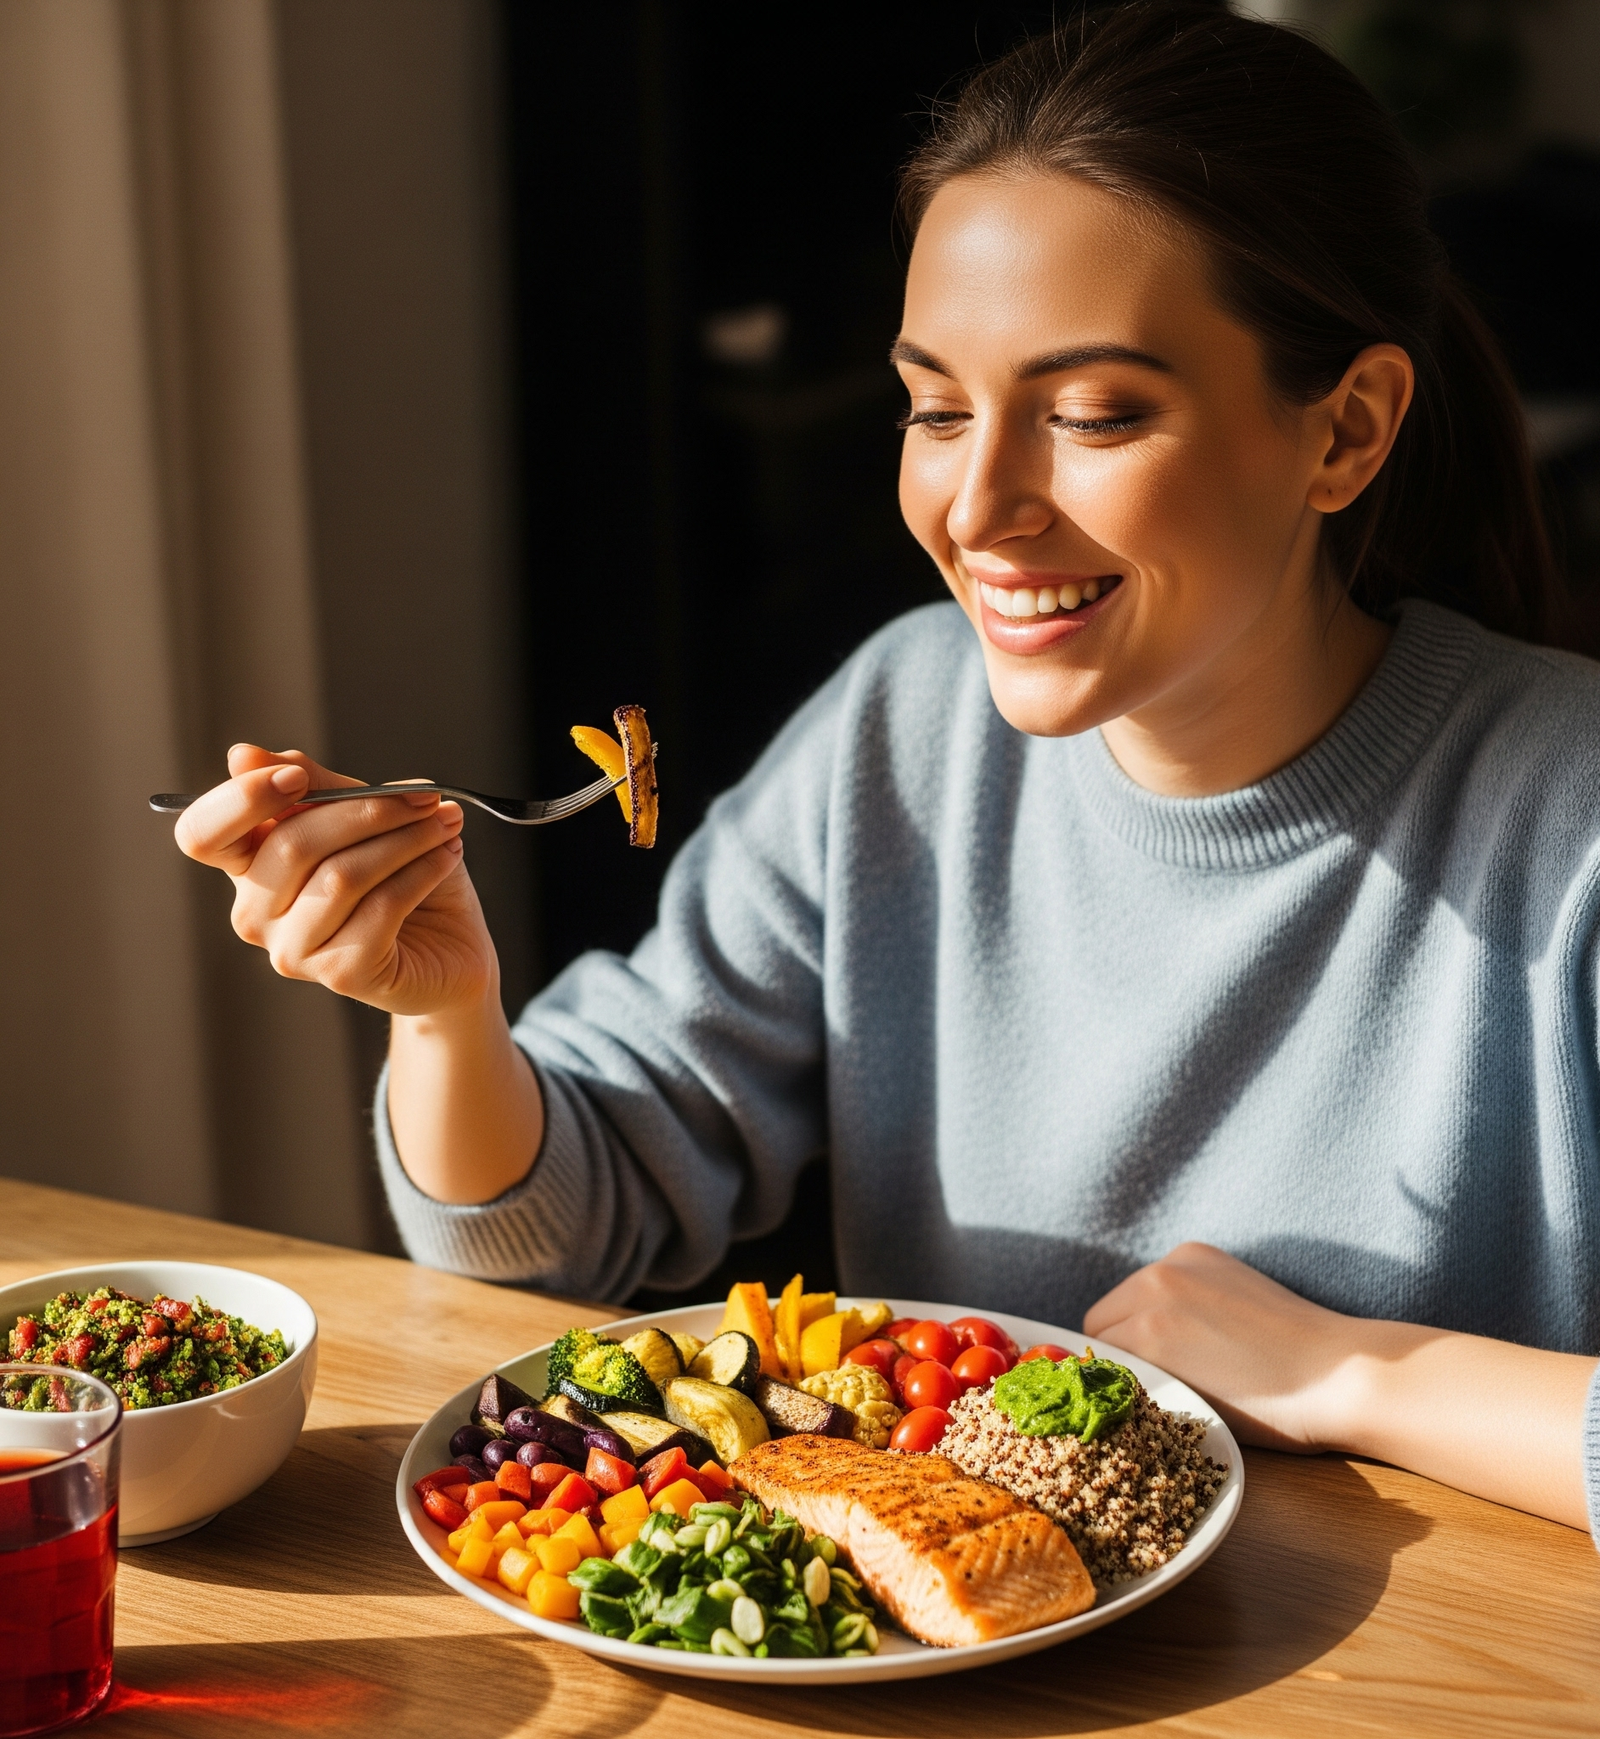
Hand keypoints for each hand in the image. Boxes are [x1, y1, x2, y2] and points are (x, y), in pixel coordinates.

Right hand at [174, 743, 498, 1017]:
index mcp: (250, 867)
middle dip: (367, 810)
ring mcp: (294, 950)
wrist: (455, 946)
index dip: (241, 800)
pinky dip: (422, 872)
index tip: (297, 778)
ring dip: (406, 839)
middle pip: (290, 845)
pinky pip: (380, 909)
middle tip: (425, 797)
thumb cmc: (405, 875)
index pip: (204, 835)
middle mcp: (257, 914)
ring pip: (342, 876)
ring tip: (445, 823)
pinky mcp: (341, 974)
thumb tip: (243, 756)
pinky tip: (448, 856)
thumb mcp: (364, 818)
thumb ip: (314, 785)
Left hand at [1084, 1242, 1596, 1528]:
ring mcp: (1149, 1304)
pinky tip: (1168, 1413)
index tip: (1165, 1372)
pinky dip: (1130, 1397)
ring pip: (1106, 1351)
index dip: (1139, 1343)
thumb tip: (1155, 1347)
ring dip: (1128, 1380)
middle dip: (1127, 1359)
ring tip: (1175, 1406)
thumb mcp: (1239, 1306)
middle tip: (1166, 1395)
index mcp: (1186, 1257)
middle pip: (1107, 1323)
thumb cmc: (1303, 1359)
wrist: (1338, 1374)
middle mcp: (1160, 1271)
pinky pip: (1113, 1376)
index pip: (1128, 1303)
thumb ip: (1193, 1312)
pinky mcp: (1149, 1343)